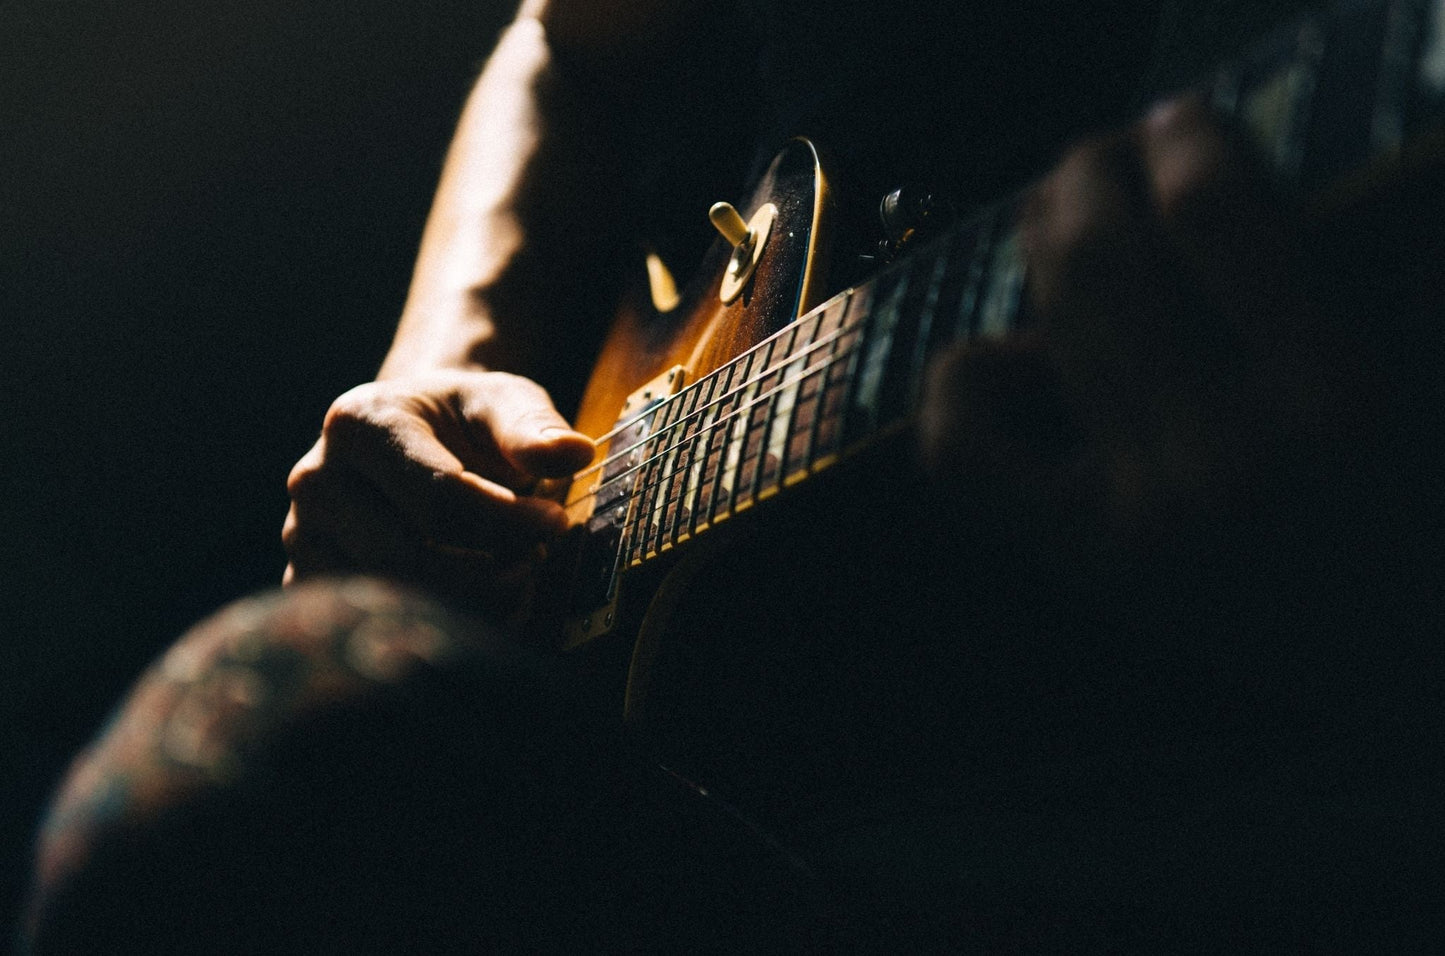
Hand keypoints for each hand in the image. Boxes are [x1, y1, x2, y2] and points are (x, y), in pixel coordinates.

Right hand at [283, 370, 594, 614]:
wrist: (416, 437)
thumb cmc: (464, 421)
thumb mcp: (505, 403)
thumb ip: (535, 428)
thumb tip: (574, 454)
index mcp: (358, 422)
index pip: (439, 495)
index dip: (509, 521)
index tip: (556, 522)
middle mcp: (315, 480)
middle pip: (407, 558)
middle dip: (487, 571)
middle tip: (534, 560)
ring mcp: (302, 537)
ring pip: (388, 600)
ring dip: (466, 606)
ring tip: (511, 578)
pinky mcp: (306, 581)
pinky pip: (369, 627)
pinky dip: (434, 627)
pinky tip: (476, 607)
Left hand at [920, 97, 1363, 557]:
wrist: (1387, 657)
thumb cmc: (1407, 506)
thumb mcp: (1404, 372)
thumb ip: (1336, 280)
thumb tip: (1212, 178)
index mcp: (1334, 402)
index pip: (1208, 212)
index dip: (1182, 139)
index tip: (1178, 123)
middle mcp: (1224, 461)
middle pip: (1100, 256)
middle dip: (1089, 177)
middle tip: (1102, 159)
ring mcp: (1134, 519)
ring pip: (1039, 326)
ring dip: (1041, 249)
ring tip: (1062, 216)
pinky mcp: (1079, 560)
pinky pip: (963, 449)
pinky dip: (965, 381)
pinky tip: (1011, 356)